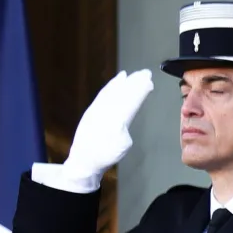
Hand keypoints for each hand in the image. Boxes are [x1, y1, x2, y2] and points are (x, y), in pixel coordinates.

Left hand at [60, 69, 154, 189]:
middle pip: (122, 93)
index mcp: (116, 119)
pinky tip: (118, 80)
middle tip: (145, 73)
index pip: (130, 101)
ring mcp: (97, 108)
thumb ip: (124, 126)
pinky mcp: (92, 109)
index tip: (149, 81)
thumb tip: (125, 114)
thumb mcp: (122, 144)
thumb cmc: (106, 155)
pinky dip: (112, 84)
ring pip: (113, 90)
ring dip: (124, 81)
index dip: (140, 90)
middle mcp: (105, 110)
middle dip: (134, 82)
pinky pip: (104, 93)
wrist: (83, 160)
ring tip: (134, 74)